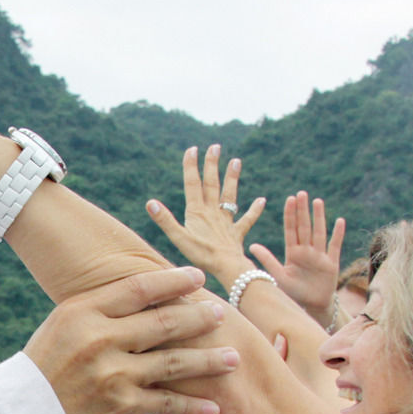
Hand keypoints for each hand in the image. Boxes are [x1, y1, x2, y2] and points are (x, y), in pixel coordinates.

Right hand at [23, 266, 238, 413]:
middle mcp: (97, 338)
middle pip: (163, 321)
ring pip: (174, 361)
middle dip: (198, 317)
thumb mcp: (62, 329)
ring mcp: (111, 373)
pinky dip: (192, 407)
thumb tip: (147, 294)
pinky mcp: (120, 406)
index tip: (197, 277)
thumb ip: (100, 313)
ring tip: (232, 359)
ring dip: (208, 361)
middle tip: (221, 315)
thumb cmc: (44, 371)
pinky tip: (213, 407)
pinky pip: (167, 403)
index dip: (172, 280)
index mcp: (81, 312)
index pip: (137, 288)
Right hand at [146, 146, 263, 289]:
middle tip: (215, 146)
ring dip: (232, 178)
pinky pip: (247, 219)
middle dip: (212, 164)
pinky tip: (262, 200)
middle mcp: (212, 212)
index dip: (191, 166)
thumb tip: (150, 203)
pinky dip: (254, 210)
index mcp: (197, 212)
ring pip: (229, 195)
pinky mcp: (237, 233)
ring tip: (236, 161)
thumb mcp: (178, 238)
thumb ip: (165, 220)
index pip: (193, 184)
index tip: (192, 149)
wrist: (226, 266)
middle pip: (212, 184)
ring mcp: (226, 221)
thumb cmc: (201, 255)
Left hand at [247, 192, 343, 327]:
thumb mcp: (278, 276)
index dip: (290, 215)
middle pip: (305, 227)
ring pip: (319, 232)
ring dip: (319, 217)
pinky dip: (338, 234)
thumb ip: (267, 260)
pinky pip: (335, 246)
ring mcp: (320, 256)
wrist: (312, 307)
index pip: (291, 230)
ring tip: (317, 201)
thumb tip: (252, 245)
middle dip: (303, 211)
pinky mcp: (331, 263)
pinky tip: (339, 221)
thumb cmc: (294, 293)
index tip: (290, 199)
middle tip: (302, 193)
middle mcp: (306, 251)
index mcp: (293, 253)